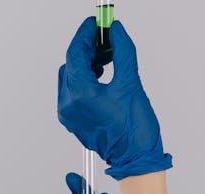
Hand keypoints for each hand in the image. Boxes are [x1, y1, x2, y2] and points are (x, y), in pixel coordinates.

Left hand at [57, 18, 172, 179]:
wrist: (135, 160)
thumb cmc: (134, 131)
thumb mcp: (131, 83)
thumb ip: (122, 51)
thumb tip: (116, 32)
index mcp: (80, 95)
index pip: (75, 53)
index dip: (86, 34)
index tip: (96, 24)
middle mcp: (69, 105)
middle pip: (71, 63)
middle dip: (87, 47)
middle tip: (105, 37)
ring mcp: (69, 114)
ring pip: (70, 75)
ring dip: (86, 62)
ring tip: (107, 56)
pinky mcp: (73, 119)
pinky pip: (72, 90)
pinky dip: (84, 77)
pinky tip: (101, 73)